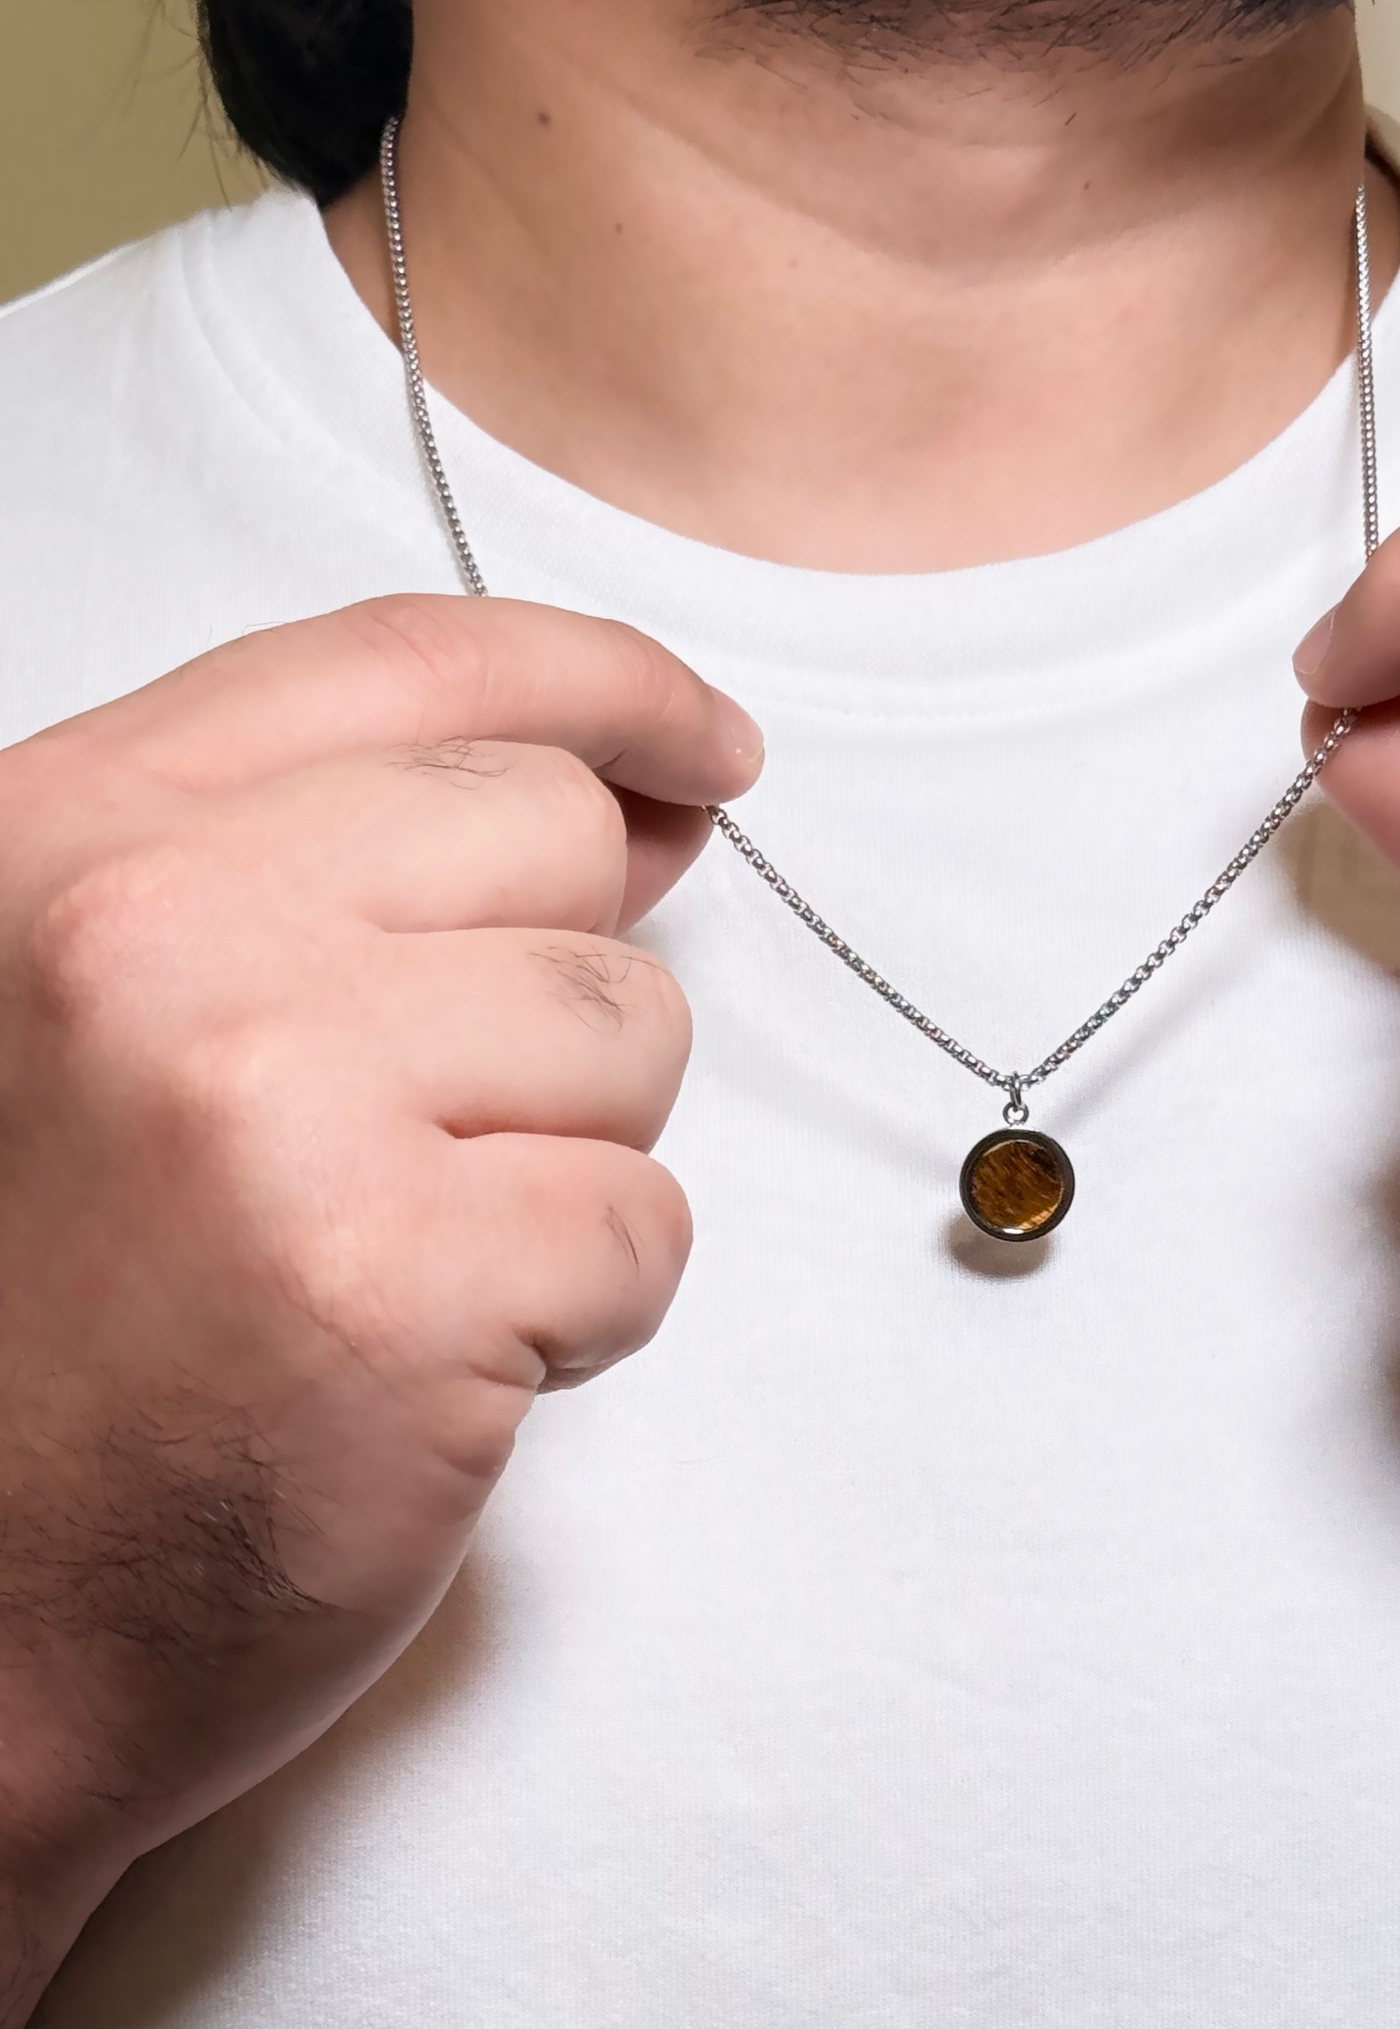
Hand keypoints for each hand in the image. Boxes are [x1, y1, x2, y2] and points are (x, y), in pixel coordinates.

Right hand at [0, 595, 759, 2015]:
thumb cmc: (50, 1340)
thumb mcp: (99, 1025)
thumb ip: (324, 877)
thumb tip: (637, 806)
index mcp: (72, 839)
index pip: (409, 661)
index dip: (601, 686)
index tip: (704, 747)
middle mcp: (160, 936)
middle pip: (552, 840)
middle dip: (553, 993)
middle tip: (447, 1135)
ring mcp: (279, 1106)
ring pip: (629, 1032)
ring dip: (570, 1158)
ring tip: (411, 1260)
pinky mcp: (399, 1286)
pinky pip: (645, 1223)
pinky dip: (588, 1310)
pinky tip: (442, 1366)